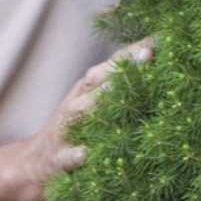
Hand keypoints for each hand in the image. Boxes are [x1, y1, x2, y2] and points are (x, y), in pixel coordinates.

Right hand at [17, 37, 154, 200]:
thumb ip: (125, 88)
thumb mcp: (97, 105)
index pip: (115, 62)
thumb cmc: (78, 130)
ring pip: (82, 110)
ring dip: (101, 100)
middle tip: (149, 54)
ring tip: (120, 90)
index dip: (137, 48)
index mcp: (89, 88)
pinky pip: (68, 155)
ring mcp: (65, 129)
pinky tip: (86, 153)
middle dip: (123, 66)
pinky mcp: (57, 158)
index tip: (164, 36)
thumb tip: (162, 68)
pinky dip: (77, 153)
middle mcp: (77, 102)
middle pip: (98, 78)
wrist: (36, 164)